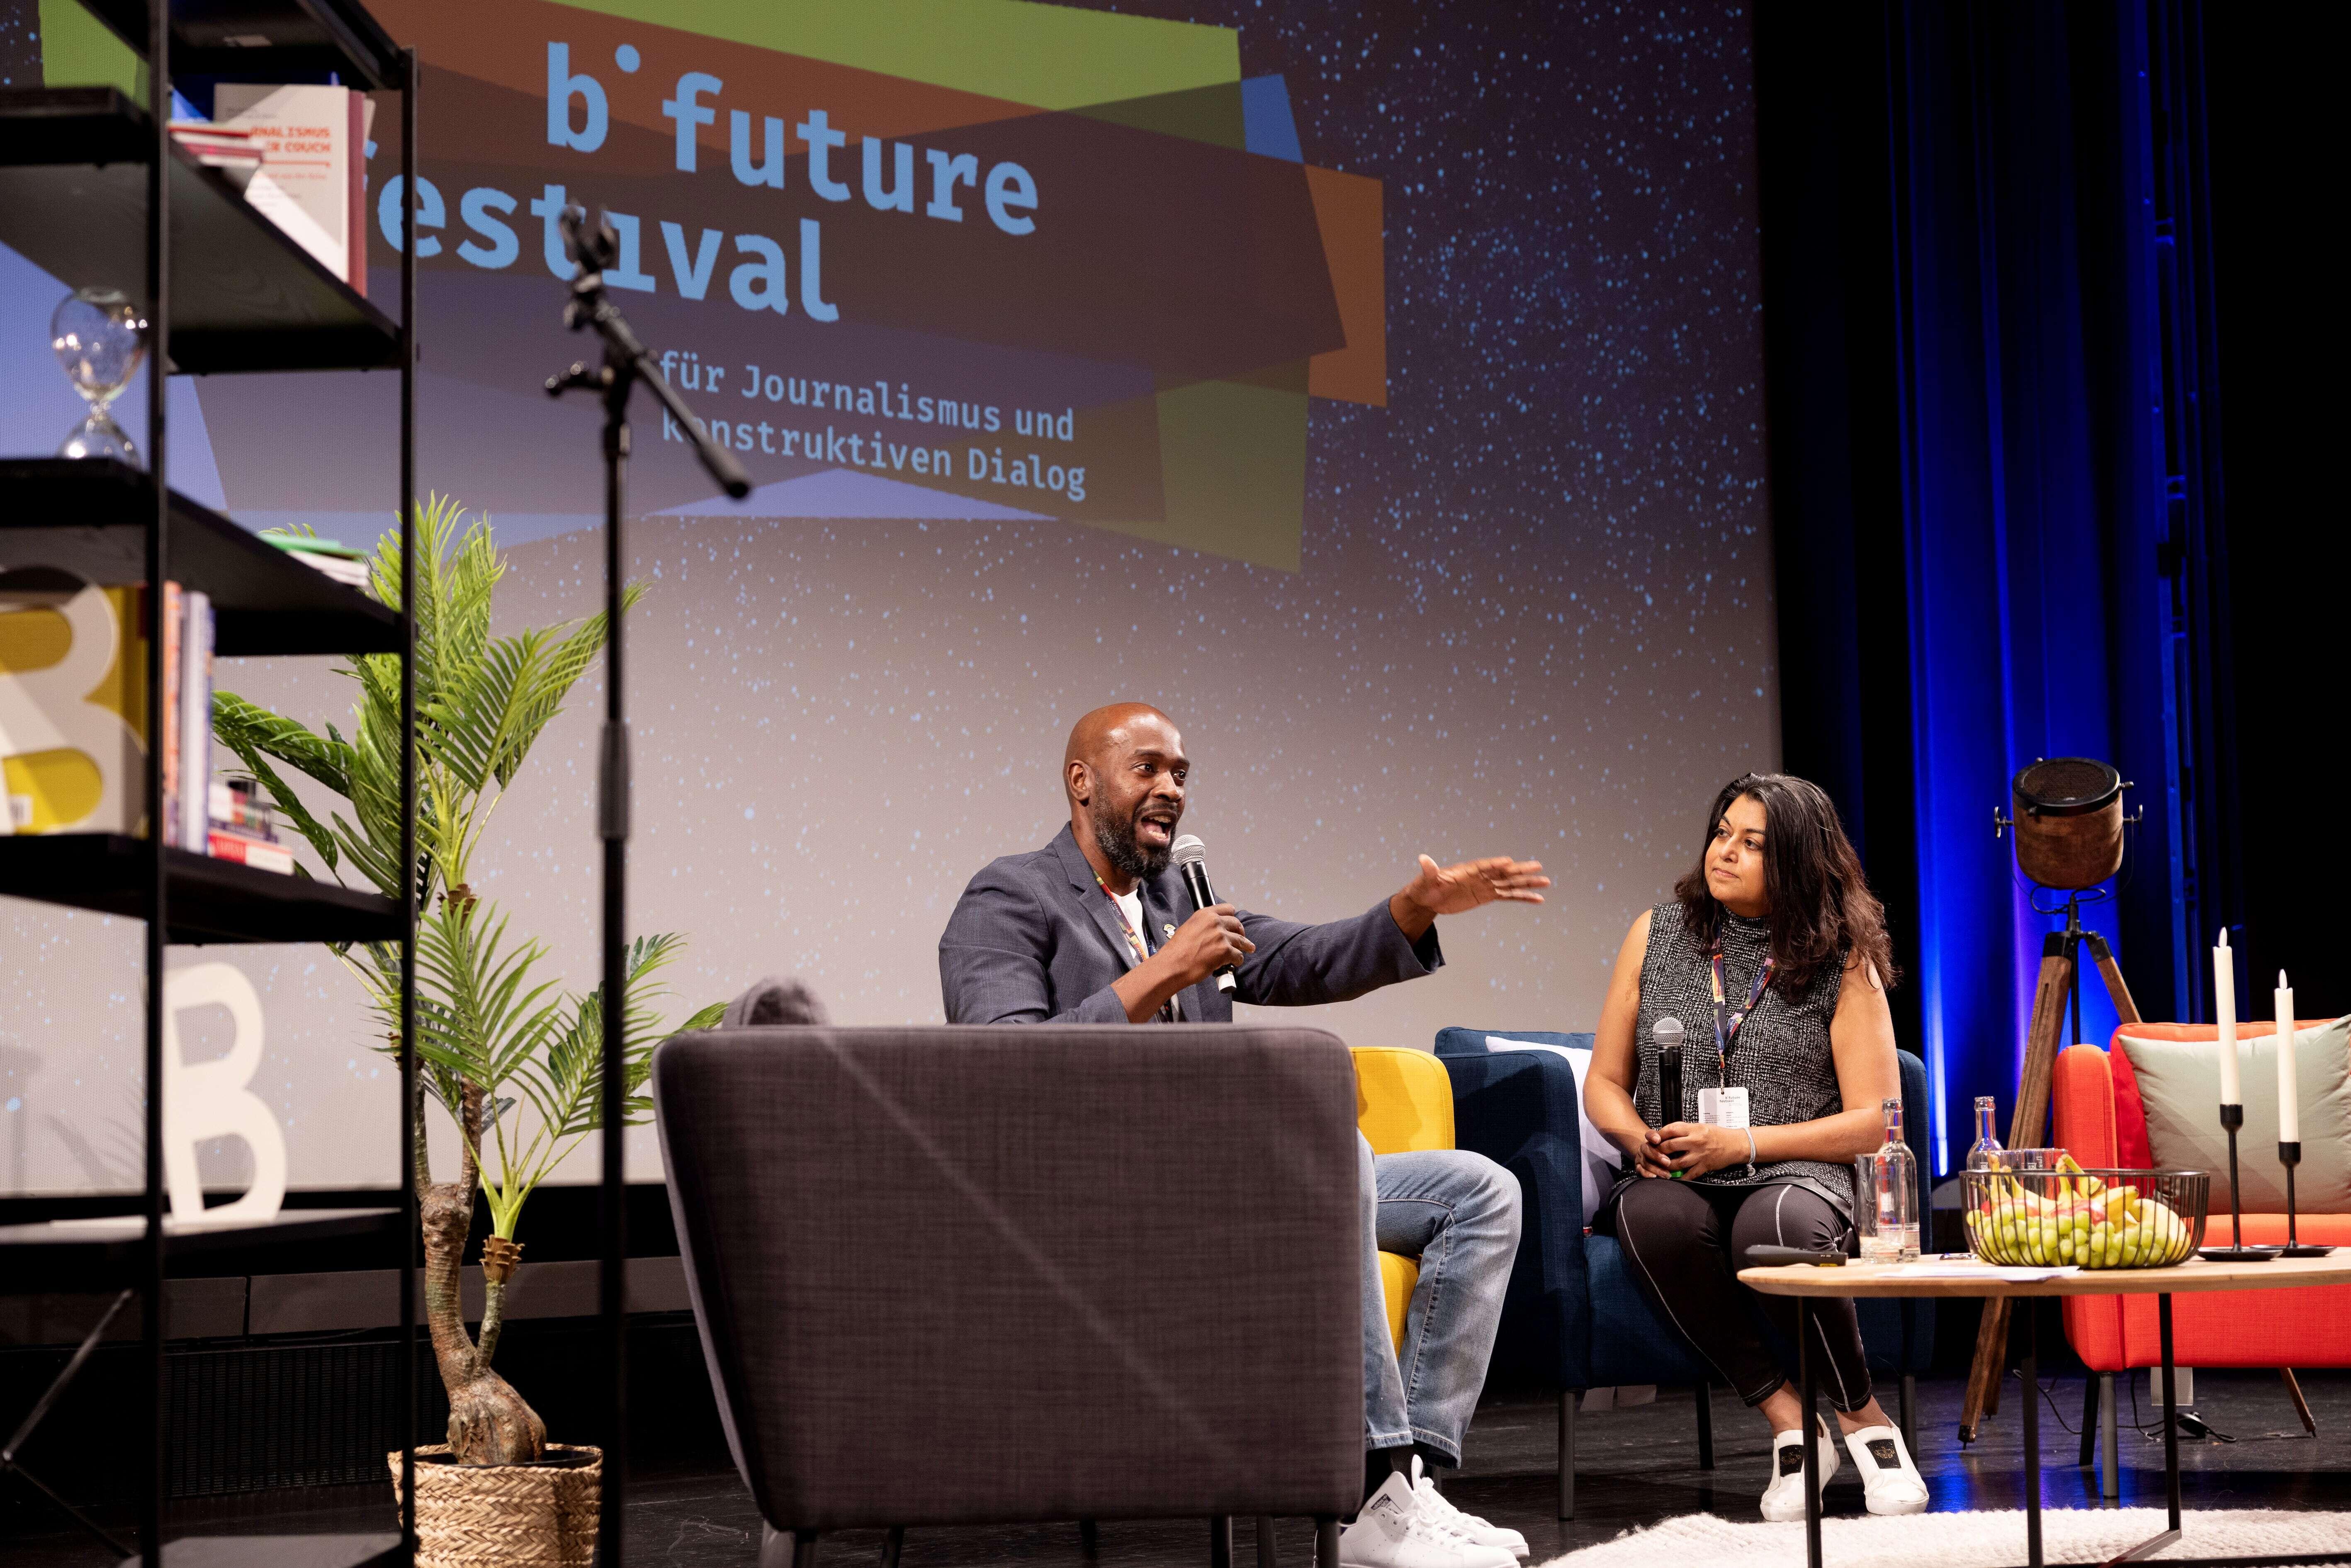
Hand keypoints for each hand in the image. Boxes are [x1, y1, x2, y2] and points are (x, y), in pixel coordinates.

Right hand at [1154, 903, 1254, 989]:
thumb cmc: (1177, 950)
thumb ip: (1203, 925)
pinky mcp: (1225, 951)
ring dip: (1244, 946)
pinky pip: (1238, 955)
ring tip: (1248, 948)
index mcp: (1205, 914)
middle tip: (1242, 937)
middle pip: (1237, 924)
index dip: (1232, 918)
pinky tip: (1235, 963)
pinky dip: (1238, 960)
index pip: (1228, 909)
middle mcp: (1215, 922)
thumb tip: (1213, 931)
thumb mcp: (1189, 927)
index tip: (1234, 924)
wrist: (1173, 964)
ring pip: (1240, 940)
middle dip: (1240, 932)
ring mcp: (1221, 936)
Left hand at [1401, 854, 1549, 917]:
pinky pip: (1508, 896)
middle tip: (1538, 866)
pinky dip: (1522, 897)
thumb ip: (1428, 871)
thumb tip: (1423, 859)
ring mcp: (1486, 885)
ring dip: (1527, 884)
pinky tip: (1538, 899)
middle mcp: (1480, 875)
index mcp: (1467, 870)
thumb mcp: (1425, 880)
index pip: (1483, 866)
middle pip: (1503, 872)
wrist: (1428, 898)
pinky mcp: (1488, 896)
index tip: (1509, 861)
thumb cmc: (1425, 887)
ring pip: (1510, 884)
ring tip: (1546, 883)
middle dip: (1520, 870)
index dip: (1495, 864)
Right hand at [1632, 1127, 1676, 1177]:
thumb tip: (1683, 1148)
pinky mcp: (1639, 1166)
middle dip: (1657, 1156)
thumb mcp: (1671, 1143)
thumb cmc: (1666, 1148)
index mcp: (1652, 1138)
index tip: (1657, 1140)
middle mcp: (1645, 1146)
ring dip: (1656, 1169)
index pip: (1650, 1134)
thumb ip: (1674, 1144)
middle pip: (1647, 1149)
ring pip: (1645, 1162)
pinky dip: (1647, 1174)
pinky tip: (1654, 1176)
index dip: (1652, 1136)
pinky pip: (1640, 1170)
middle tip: (1667, 1162)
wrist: (1653, 1152)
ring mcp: (1641, 1156)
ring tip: (1667, 1174)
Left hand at [1655, 1121, 1750, 1178]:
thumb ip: (1685, 1129)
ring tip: (1661, 1166)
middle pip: (1671, 1146)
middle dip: (1659, 1150)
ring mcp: (1700, 1155)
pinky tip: (1674, 1177)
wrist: (1735, 1144)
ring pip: (1678, 1162)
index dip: (1659, 1134)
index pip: (1671, 1129)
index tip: (1654, 1138)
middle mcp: (1696, 1141)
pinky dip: (1681, 1177)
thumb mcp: (1700, 1126)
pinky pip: (1690, 1174)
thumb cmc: (1718, 1134)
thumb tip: (1668, 1132)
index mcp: (1694, 1129)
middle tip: (1653, 1153)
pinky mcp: (1705, 1166)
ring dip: (1667, 1165)